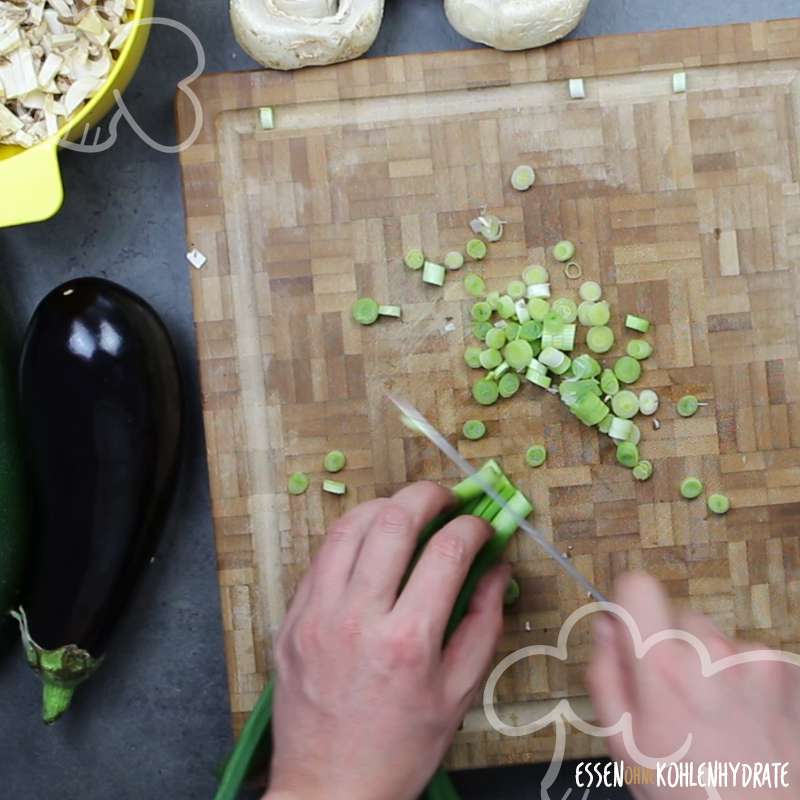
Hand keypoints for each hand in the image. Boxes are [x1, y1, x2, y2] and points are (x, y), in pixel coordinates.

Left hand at [264, 482, 509, 799]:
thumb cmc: (398, 749)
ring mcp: (316, 615)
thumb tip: (497, 571)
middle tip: (446, 497)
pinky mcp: (291, 619)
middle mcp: (357, 618)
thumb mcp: (457, 694)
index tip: (481, 525)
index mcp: (407, 641)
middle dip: (428, 495)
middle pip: (393, 522)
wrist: (329, 788)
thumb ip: (483, 624)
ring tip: (406, 509)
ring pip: (348, 527)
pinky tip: (368, 541)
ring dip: (384, 506)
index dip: (472, 527)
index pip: (447, 552)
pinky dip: (349, 537)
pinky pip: (320, 557)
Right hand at [586, 572, 799, 798]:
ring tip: (716, 715)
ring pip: (716, 639)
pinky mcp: (785, 671)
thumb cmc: (689, 791)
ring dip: (711, 664)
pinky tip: (744, 717)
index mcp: (663, 670)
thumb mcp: (623, 741)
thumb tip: (607, 626)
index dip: (631, 604)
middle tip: (680, 697)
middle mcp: (711, 655)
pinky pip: (749, 655)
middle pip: (680, 618)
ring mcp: (755, 661)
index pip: (638, 588)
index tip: (635, 628)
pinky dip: (744, 679)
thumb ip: (606, 673)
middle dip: (675, 648)